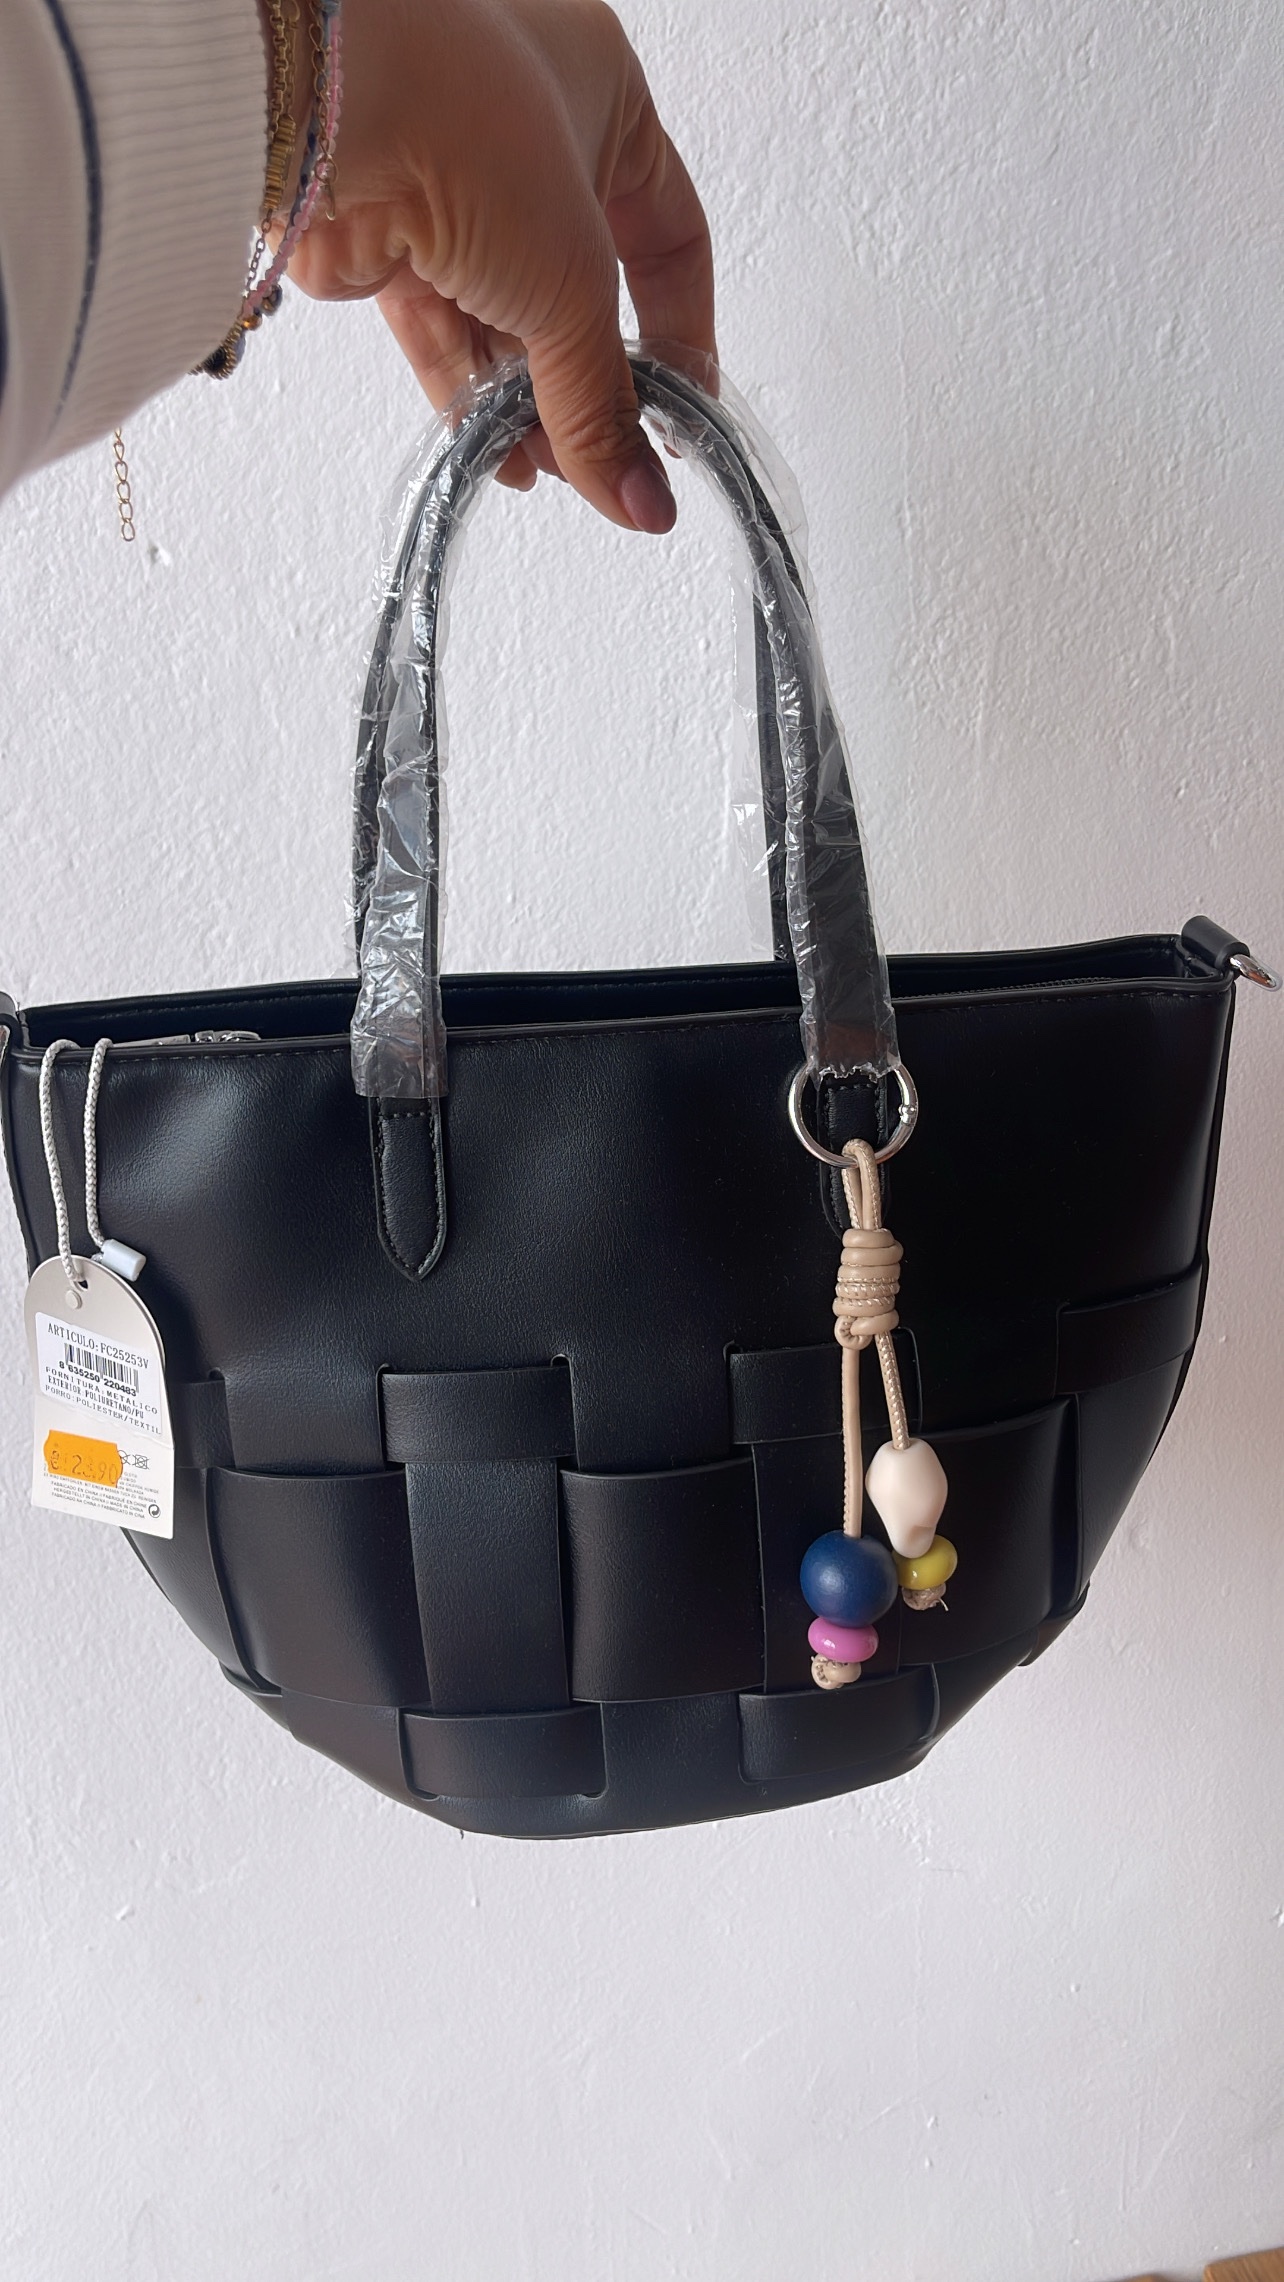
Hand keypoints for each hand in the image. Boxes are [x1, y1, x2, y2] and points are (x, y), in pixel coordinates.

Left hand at [283, 0, 715, 531]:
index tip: (683, 410)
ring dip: (529, 404)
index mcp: (606, 102)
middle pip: (580, 294)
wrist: (330, 105)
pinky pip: (441, 330)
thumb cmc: (474, 129)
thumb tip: (640, 499)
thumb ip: (604, 405)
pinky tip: (499, 455)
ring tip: (549, 467)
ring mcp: (453, 187)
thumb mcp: (574, 285)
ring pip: (507, 319)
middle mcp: (530, 139)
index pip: (670, 237)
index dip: (681, 330)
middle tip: (605, 457)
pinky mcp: (386, 236)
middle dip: (590, 384)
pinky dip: (470, 396)